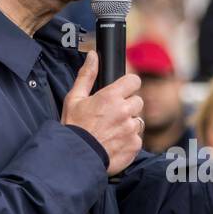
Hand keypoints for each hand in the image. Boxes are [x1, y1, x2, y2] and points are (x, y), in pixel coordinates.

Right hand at [61, 50, 143, 175]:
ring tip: (111, 130)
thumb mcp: (74, 98)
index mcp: (111, 97)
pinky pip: (137, 138)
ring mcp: (131, 129)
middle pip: (138, 101)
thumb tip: (93, 56)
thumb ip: (87, 75)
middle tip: (112, 115)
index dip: (128, 85)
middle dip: (128, 106)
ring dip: (129, 124)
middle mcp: (124, 112)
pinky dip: (129, 140)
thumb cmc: (73, 128)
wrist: (75, 157)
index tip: (123, 91)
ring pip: (138, 120)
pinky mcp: (134, 145)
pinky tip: (114, 142)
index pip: (134, 81)